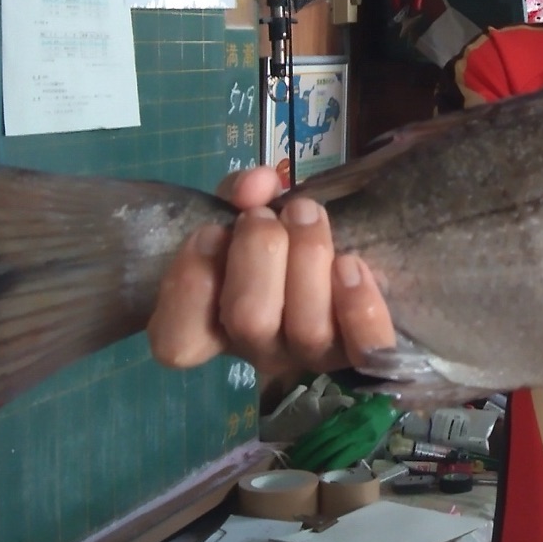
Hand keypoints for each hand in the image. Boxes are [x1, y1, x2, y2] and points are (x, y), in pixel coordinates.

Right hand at [145, 167, 395, 377]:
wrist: (342, 255)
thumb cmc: (278, 237)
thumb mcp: (247, 209)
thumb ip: (241, 193)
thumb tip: (257, 185)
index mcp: (213, 326)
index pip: (178, 343)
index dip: (190, 287)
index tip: (210, 232)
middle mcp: (258, 350)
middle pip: (249, 321)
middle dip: (258, 251)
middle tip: (267, 215)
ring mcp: (310, 356)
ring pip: (307, 329)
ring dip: (308, 258)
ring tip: (309, 214)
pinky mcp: (360, 353)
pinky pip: (364, 347)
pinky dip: (359, 306)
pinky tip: (353, 265)